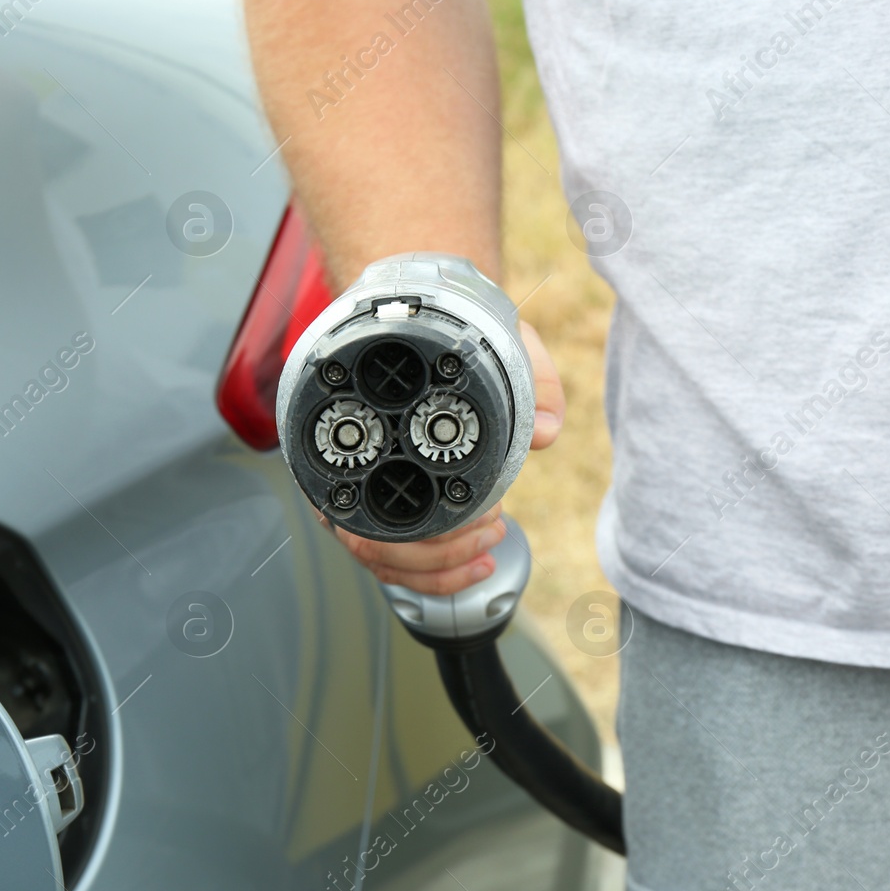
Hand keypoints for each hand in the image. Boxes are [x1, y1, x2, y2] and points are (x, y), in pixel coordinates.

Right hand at [323, 319, 564, 594]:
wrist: (414, 317)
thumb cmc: (444, 331)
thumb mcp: (497, 337)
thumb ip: (531, 379)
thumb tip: (547, 431)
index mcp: (351, 427)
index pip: (356, 497)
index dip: (411, 525)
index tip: (473, 506)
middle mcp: (342, 467)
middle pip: (368, 545)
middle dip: (437, 551)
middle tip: (491, 525)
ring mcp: (354, 492)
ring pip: (378, 559)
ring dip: (437, 567)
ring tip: (489, 544)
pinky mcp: (374, 507)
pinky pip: (390, 561)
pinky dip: (433, 573)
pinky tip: (474, 563)